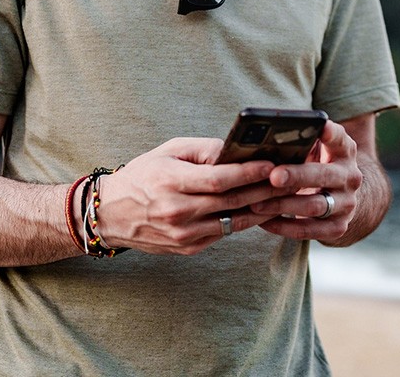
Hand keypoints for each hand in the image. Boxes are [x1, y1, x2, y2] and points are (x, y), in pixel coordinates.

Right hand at [92, 137, 284, 255]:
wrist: (110, 214)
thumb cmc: (143, 175)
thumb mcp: (168, 151)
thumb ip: (203, 150)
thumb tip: (235, 151)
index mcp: (170, 183)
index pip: (218, 179)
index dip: (248, 172)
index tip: (272, 165)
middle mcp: (177, 212)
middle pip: (231, 202)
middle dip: (264, 190)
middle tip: (289, 179)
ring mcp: (182, 234)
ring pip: (232, 222)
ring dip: (260, 209)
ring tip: (283, 195)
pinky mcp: (187, 248)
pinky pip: (223, 233)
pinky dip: (242, 221)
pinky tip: (260, 209)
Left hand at [250, 120, 364, 242]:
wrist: (345, 198)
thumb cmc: (320, 166)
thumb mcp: (319, 150)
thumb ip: (304, 141)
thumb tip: (269, 137)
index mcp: (344, 152)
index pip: (340, 139)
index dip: (331, 133)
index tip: (321, 127)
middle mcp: (350, 177)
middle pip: (324, 175)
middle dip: (297, 176)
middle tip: (274, 176)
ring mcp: (346, 204)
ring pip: (314, 206)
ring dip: (283, 205)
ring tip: (256, 203)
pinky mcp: (338, 227)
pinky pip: (308, 230)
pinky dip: (284, 227)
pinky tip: (264, 221)